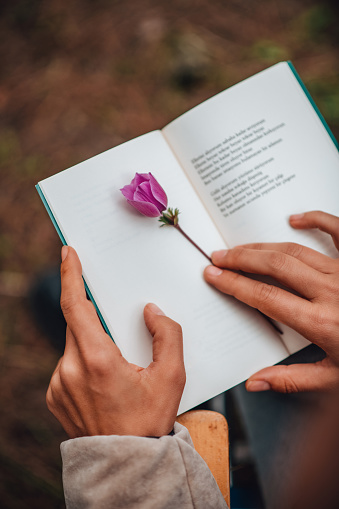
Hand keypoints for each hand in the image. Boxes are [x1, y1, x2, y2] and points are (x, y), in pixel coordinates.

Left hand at [46, 246, 184, 437]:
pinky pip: (67, 365)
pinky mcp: (54, 396)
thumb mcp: (172, 377)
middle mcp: (69, 370)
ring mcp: (58, 384)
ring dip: (92, 343)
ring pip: (74, 345)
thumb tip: (150, 311)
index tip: (68, 253)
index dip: (71, 275)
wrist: (126, 465)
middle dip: (96, 318)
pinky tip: (105, 382)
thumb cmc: (150, 422)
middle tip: (119, 333)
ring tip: (117, 368)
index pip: (75, 306)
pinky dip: (84, 361)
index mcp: (96, 360)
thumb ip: (167, 335)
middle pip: (78, 325)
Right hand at [204, 211, 338, 392]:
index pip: (265, 297)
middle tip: (218, 257)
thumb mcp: (336, 380)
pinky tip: (294, 217)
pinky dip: (315, 219)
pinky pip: (336, 230)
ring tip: (240, 247)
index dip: (234, 284)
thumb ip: (293, 379)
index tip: (213, 275)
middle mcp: (330, 292)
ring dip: (263, 246)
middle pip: (274, 265)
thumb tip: (254, 382)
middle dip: (241, 259)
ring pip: (295, 250)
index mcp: (321, 322)